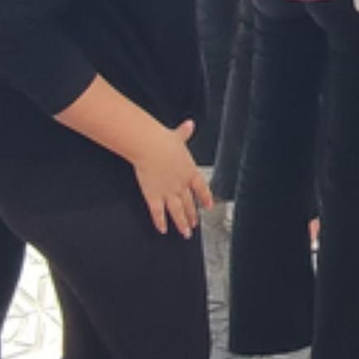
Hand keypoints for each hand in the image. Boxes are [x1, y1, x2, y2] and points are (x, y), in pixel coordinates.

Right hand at [133, 119, 213, 236]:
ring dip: (182, 223)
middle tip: (194, 225)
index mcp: (189, 171)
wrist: (150, 147)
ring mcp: (168, 192)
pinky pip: (158, 213)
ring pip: (177, 212)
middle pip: (189, 203)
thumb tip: (189, 124)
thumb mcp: (178, 136)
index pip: (201, 188)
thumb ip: (184, 133)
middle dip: (192, 215)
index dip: (205, 198)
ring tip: (185, 233)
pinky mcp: (154, 196)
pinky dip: (160, 222)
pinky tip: (162, 230)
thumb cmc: (163, 140)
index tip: (208, 206)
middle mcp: (181, 184)